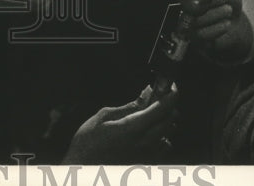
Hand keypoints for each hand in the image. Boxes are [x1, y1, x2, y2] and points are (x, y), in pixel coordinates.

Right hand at [63, 88, 178, 163]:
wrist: (82, 168)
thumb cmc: (88, 142)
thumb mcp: (103, 117)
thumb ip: (129, 107)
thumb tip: (146, 94)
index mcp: (132, 129)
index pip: (160, 110)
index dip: (169, 96)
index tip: (171, 86)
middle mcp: (143, 144)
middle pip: (169, 121)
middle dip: (167, 106)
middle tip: (157, 96)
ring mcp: (146, 155)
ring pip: (168, 134)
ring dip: (164, 121)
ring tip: (151, 113)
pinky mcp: (145, 163)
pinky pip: (163, 148)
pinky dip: (161, 136)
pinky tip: (148, 132)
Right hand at [192, 0, 253, 61]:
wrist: (235, 22)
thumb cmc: (228, 1)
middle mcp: (184, 5)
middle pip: (190, 5)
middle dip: (210, 1)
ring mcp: (187, 23)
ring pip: (196, 21)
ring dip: (217, 14)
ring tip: (228, 10)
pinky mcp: (194, 39)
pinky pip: (202, 35)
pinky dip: (217, 28)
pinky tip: (226, 23)